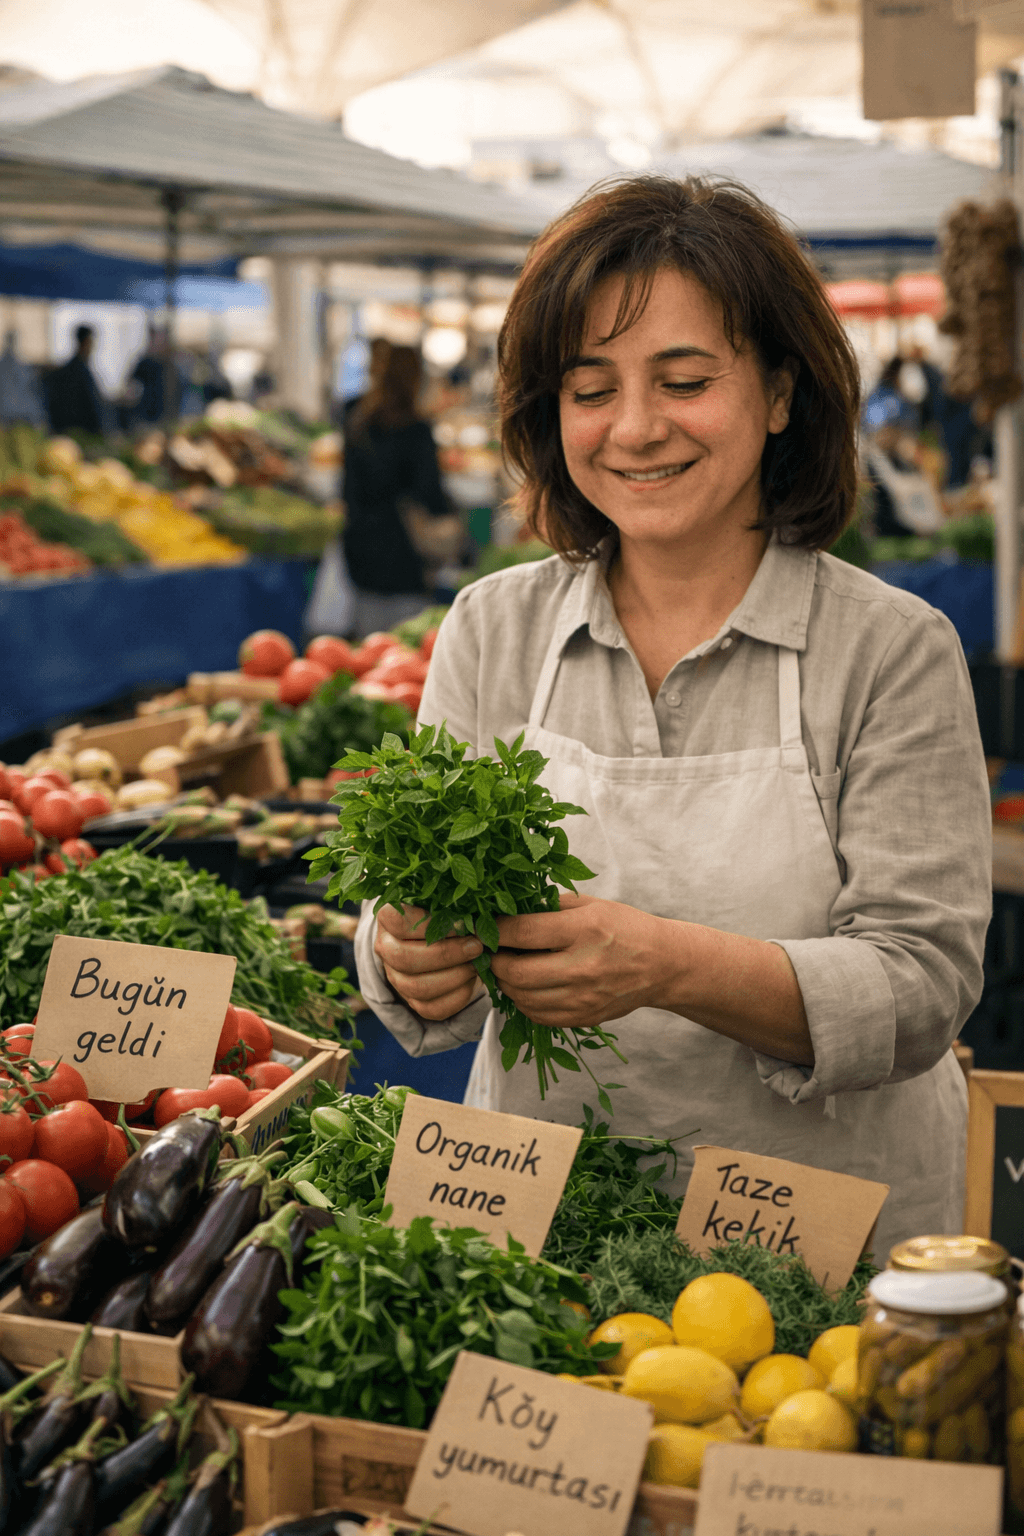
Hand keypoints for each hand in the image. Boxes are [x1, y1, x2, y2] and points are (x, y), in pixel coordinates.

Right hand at [374, 904, 485, 1021]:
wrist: (438, 939)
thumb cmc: (443, 913)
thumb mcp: (443, 903)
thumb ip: (450, 906)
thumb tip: (472, 919)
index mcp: (387, 918)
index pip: (400, 923)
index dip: (431, 925)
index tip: (462, 923)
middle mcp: (385, 949)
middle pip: (405, 958)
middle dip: (446, 954)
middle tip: (476, 946)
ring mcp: (396, 977)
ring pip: (417, 987)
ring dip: (454, 976)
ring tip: (476, 964)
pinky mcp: (412, 1001)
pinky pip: (431, 1009)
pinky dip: (457, 997)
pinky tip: (472, 981)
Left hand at [490, 892, 669, 1029]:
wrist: (662, 964)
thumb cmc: (624, 927)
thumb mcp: (590, 904)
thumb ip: (549, 907)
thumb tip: (506, 911)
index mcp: (584, 930)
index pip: (523, 932)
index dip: (495, 930)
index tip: (485, 927)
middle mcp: (583, 967)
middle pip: (516, 971)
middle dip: (494, 961)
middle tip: (491, 951)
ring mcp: (583, 998)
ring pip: (522, 997)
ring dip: (505, 983)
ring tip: (507, 968)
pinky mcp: (584, 1018)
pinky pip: (538, 1016)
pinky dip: (524, 1001)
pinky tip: (527, 986)